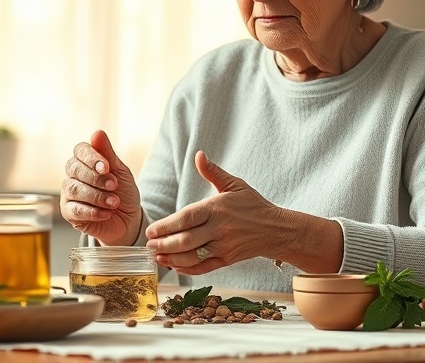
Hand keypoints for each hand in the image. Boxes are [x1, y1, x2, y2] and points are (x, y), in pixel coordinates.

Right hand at [60, 130, 142, 245]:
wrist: (128, 219)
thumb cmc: (123, 192)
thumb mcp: (121, 171)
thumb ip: (108, 154)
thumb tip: (97, 133)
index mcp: (85, 161)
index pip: (80, 150)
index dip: (92, 157)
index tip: (107, 167)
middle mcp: (73, 175)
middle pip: (74, 168)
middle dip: (96, 178)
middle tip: (113, 185)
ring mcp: (68, 194)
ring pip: (74, 189)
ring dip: (97, 196)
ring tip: (114, 202)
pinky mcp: (69, 212)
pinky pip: (75, 209)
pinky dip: (93, 211)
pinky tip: (107, 213)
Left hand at [145, 151, 284, 274]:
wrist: (276, 230)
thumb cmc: (253, 205)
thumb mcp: (235, 185)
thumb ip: (213, 172)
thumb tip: (198, 155)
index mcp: (217, 208)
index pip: (187, 218)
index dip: (167, 226)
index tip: (151, 230)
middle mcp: (219, 229)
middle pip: (186, 240)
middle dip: (164, 244)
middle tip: (148, 244)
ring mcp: (223, 246)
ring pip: (193, 256)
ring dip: (172, 258)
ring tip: (156, 255)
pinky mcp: (227, 260)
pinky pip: (203, 267)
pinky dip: (187, 269)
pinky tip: (174, 265)